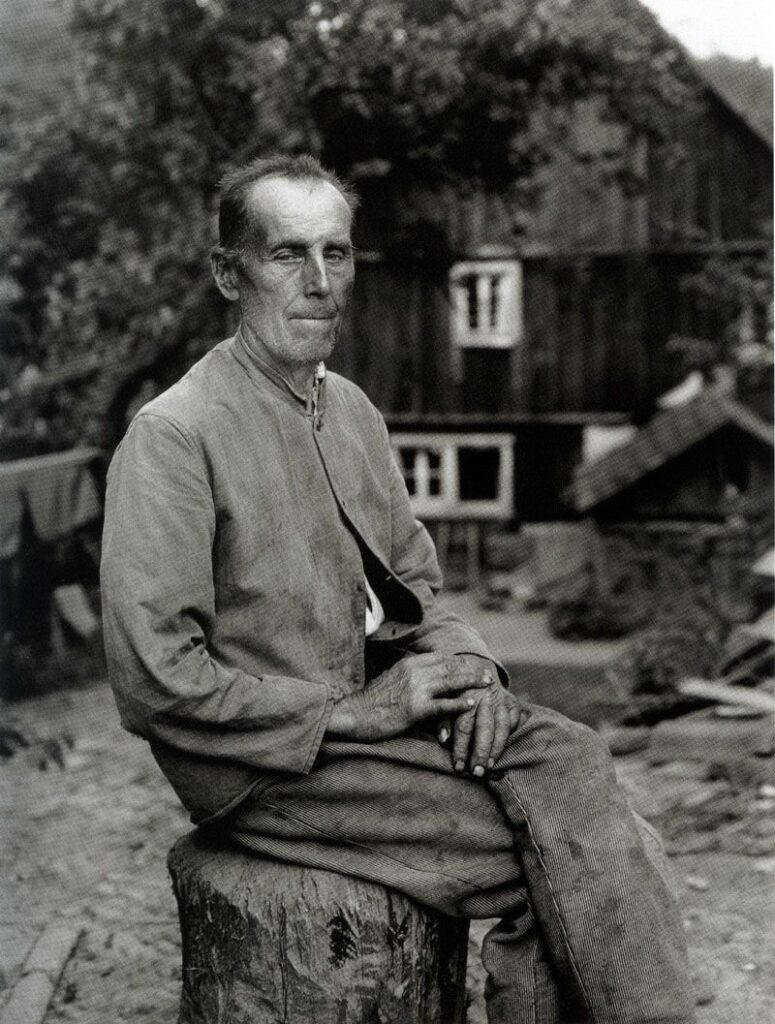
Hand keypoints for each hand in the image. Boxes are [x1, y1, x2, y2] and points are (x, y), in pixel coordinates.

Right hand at [327, 652, 492, 741]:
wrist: (354, 714)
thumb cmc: (372, 700)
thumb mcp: (392, 678)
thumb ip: (411, 673)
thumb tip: (427, 673)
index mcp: (409, 663)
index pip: (441, 658)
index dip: (460, 661)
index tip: (474, 664)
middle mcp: (414, 672)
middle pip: (450, 667)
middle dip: (471, 670)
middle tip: (489, 674)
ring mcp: (415, 689)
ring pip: (450, 682)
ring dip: (471, 682)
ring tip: (487, 684)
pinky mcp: (414, 709)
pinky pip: (441, 705)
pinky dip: (458, 703)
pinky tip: (471, 703)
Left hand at [450, 685, 520, 776]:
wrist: (476, 666)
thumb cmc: (456, 690)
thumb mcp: (445, 700)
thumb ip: (444, 719)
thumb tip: (443, 739)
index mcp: (466, 697)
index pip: (464, 726)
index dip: (461, 748)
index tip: (459, 767)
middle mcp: (485, 699)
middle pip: (484, 728)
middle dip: (481, 752)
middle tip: (477, 772)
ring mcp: (501, 700)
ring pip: (502, 726)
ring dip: (497, 747)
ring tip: (491, 765)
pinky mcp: (512, 702)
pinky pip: (514, 721)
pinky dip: (510, 735)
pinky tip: (503, 749)